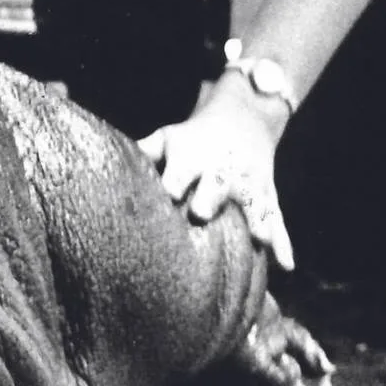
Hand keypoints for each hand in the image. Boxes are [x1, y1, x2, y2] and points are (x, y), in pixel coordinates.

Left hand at [136, 84, 294, 270]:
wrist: (243, 119)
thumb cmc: (192, 139)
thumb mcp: (168, 137)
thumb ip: (143, 153)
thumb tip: (99, 161)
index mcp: (194, 157)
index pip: (182, 169)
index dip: (175, 180)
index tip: (168, 194)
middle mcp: (223, 171)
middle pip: (217, 184)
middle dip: (210, 197)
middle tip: (202, 213)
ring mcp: (250, 186)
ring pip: (254, 205)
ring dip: (256, 222)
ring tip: (259, 241)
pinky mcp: (269, 199)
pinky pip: (279, 222)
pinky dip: (284, 244)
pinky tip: (285, 266)